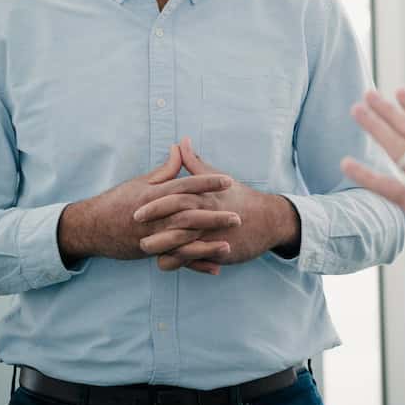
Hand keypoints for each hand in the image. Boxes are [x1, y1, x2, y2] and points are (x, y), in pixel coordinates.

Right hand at [57, 145, 240, 271]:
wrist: (90, 228)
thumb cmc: (117, 201)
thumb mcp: (140, 181)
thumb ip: (165, 169)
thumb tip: (180, 148)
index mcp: (154, 194)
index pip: (184, 185)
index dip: (206, 183)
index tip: (228, 181)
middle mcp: (154, 215)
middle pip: (188, 213)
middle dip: (214, 215)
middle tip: (238, 215)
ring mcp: (151, 234)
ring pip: (183, 239)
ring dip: (207, 243)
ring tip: (229, 244)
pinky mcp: (149, 251)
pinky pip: (175, 259)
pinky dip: (195, 264)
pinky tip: (214, 267)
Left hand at [134, 138, 301, 271]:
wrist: (270, 220)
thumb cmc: (241, 197)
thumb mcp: (217, 177)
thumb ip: (195, 163)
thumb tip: (181, 142)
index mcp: (205, 195)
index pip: (176, 197)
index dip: (155, 203)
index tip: (135, 208)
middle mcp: (208, 214)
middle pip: (177, 220)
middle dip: (155, 225)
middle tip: (135, 230)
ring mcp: (214, 233)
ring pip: (184, 242)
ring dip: (163, 247)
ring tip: (144, 250)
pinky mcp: (220, 250)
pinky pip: (195, 259)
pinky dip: (179, 262)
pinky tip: (164, 263)